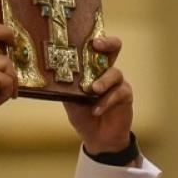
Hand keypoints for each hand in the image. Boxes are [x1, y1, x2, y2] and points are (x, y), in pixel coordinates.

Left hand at [64, 35, 134, 155]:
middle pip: (114, 48)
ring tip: (94, 90)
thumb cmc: (84, 116)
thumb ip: (66, 89)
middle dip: (108, 43)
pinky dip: (106, 101)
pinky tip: (97, 110)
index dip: (95, 39)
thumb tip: (52, 78)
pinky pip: (119, 93)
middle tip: (97, 46)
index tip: (90, 39)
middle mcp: (105, 71)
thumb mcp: (70, 102)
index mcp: (91, 69)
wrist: (98, 138)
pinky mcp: (125, 95)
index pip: (95, 48)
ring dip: (103, 80)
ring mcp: (117, 82)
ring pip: (115, 73)